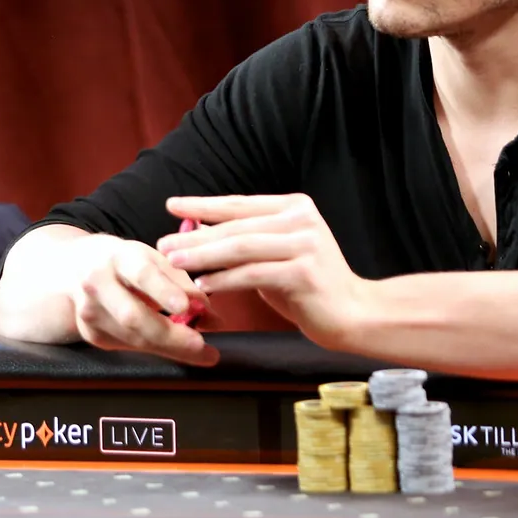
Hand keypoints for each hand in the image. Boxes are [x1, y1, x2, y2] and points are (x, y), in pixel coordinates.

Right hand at [66, 233, 218, 365]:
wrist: (76, 267)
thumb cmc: (125, 262)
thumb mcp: (152, 259)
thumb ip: (182, 283)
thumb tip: (209, 313)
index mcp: (116, 256)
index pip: (141, 274)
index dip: (164, 291)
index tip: (185, 307)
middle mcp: (96, 284)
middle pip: (132, 316)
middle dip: (169, 334)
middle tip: (201, 345)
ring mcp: (88, 311)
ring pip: (132, 338)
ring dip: (169, 348)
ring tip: (201, 352)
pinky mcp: (90, 333)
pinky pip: (128, 347)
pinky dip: (156, 349)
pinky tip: (175, 348)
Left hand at [156, 194, 365, 350]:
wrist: (354, 314)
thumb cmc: (307, 286)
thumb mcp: (272, 255)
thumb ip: (243, 241)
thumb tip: (196, 231)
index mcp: (294, 207)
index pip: (239, 204)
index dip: (203, 205)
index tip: (172, 205)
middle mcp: (301, 220)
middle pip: (235, 227)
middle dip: (195, 236)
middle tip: (163, 243)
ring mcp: (305, 245)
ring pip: (240, 247)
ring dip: (203, 255)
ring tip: (174, 262)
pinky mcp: (304, 272)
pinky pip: (253, 274)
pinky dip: (224, 280)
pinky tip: (202, 285)